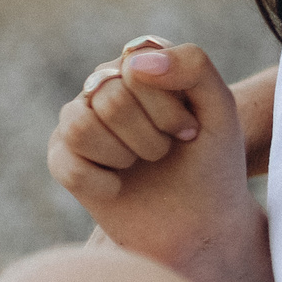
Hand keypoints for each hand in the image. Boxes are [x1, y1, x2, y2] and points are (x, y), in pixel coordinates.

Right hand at [48, 38, 255, 270]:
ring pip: (79, 125)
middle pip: (109, 98)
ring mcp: (79, 119)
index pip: (136, 68)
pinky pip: (65, 162)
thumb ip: (193, 66)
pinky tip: (118, 187)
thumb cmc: (212, 159)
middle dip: (149, 136)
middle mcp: (106, 84)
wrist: (201, 219)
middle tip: (165, 151)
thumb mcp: (220, 108)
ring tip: (141, 163)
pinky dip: (102, 183)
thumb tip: (133, 62)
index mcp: (143, 64)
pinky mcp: (61, 158)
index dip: (168, 108)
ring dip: (124, 154)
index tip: (190, 131)